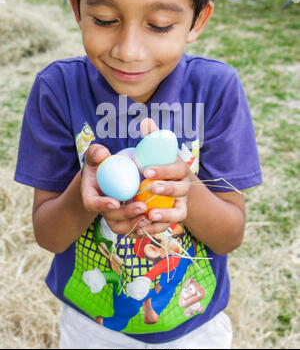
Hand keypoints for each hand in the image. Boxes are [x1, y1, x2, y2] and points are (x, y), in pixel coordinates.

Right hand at [81, 143, 149, 235]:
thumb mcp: (95, 154)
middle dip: (126, 215)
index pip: (92, 203)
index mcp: (90, 195)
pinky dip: (142, 227)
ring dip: (135, 224)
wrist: (111, 172)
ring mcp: (113, 215)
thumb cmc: (101, 162)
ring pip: (121, 227)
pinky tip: (154, 221)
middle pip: (110, 217)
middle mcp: (101, 208)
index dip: (102, 205)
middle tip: (143, 207)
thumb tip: (101, 154)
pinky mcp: (124, 219)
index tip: (116, 202)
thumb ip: (95, 152)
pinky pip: (131, 228)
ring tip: (150, 217)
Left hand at [135, 118, 190, 235]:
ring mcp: (182, 204)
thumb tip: (146, 122)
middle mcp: (185, 187)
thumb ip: (153, 139)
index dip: (164, 170)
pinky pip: (169, 225)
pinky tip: (142, 227)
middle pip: (180, 189)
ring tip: (149, 215)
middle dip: (166, 189)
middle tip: (150, 188)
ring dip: (165, 214)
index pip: (177, 168)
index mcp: (181, 169)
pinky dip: (157, 227)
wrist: (174, 187)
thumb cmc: (162, 166)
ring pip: (179, 211)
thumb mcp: (160, 153)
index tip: (147, 170)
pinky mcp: (176, 218)